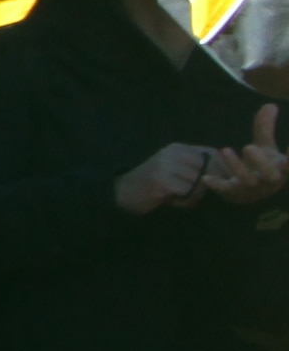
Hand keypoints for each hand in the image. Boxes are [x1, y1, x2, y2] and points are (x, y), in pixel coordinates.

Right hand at [125, 111, 288, 216]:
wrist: (122, 193)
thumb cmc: (152, 184)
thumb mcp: (173, 170)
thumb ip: (194, 167)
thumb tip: (226, 173)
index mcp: (176, 148)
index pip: (212, 154)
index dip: (223, 168)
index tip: (228, 182)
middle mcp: (171, 153)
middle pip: (208, 170)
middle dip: (208, 185)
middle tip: (197, 195)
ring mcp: (166, 167)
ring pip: (200, 183)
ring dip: (196, 196)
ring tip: (181, 198)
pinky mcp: (162, 182)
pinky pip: (188, 194)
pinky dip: (185, 202)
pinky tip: (172, 202)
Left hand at [214, 111, 288, 205]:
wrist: (248, 192)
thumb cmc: (262, 165)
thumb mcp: (265, 147)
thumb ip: (265, 128)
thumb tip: (270, 104)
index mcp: (280, 169)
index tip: (288, 151)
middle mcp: (269, 181)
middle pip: (270, 175)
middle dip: (261, 163)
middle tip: (249, 147)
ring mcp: (251, 188)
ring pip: (247, 180)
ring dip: (236, 166)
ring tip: (225, 150)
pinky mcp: (234, 193)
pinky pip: (225, 190)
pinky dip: (216, 185)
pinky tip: (205, 178)